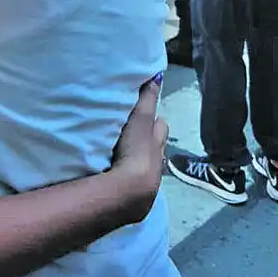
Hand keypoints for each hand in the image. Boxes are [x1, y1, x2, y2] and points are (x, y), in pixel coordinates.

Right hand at [111, 78, 167, 223]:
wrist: (129, 193)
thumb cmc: (136, 152)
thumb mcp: (140, 121)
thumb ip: (146, 102)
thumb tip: (156, 78)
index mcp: (157, 143)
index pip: (160, 127)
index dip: (154, 121)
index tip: (145, 116)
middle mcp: (157, 162)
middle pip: (157, 147)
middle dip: (149, 141)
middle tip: (134, 135)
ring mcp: (148, 182)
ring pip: (148, 166)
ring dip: (139, 161)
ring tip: (124, 157)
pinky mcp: (137, 199)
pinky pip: (136, 184)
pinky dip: (129, 179)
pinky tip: (118, 179)